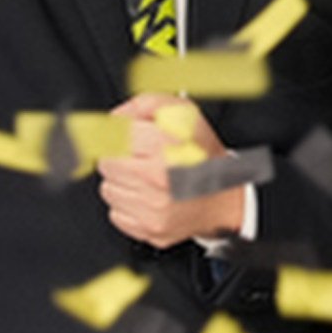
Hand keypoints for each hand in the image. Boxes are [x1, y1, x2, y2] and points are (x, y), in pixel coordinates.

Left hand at [97, 96, 245, 250]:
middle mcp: (159, 178)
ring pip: (108, 189)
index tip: (125, 135)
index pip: (113, 135)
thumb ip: (148, 103)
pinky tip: (148, 197)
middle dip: (120, 157)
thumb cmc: (204, 156)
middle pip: (106, 162)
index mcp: (167, 146)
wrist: (225, 198)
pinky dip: (128, 205)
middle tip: (141, 157)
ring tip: (147, 178)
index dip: (119, 133)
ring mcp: (153, 207)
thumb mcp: (186, 114)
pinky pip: (115, 213)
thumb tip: (117, 116)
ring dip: (123, 182)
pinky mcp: (149, 229)